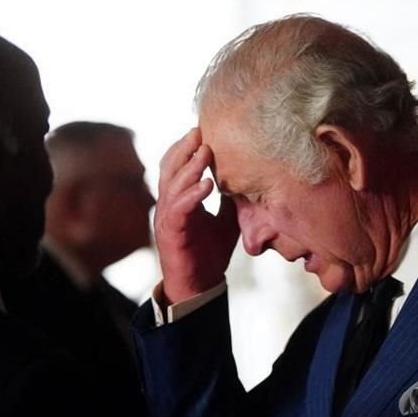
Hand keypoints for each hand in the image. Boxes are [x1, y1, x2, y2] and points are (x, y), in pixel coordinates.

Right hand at [154, 128, 238, 303]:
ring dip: (188, 166)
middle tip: (199, 130)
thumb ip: (231, 199)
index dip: (186, 147)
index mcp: (179, 199)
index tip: (203, 129)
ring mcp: (167, 218)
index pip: (177, 165)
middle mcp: (169, 204)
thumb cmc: (209, 253)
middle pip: (169, 167)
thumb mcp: (225, 220)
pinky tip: (207, 184)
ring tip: (204, 150)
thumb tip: (250, 178)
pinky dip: (192, 195)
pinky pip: (178, 209)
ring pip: (171, 184)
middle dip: (183, 148)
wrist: (198, 286)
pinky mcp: (171, 233)